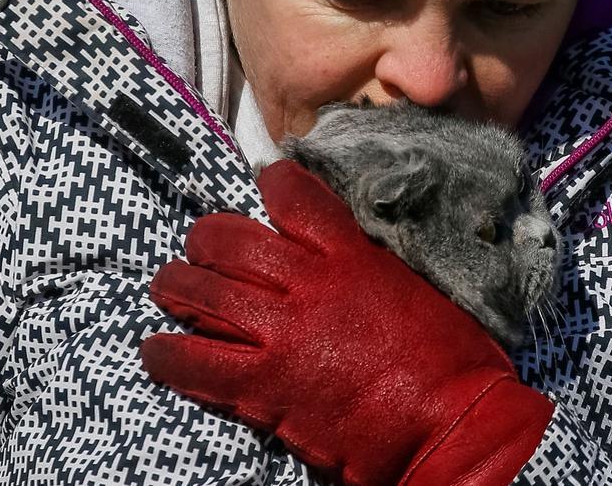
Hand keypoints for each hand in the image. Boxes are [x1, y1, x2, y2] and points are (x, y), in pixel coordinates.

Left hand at [141, 160, 552, 485]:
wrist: (454, 426)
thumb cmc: (456, 361)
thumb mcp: (417, 288)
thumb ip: (371, 264)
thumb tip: (346, 256)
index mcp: (352, 255)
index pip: (293, 197)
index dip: (270, 184)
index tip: (263, 184)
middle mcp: (308, 284)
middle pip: (229, 240)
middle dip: (206, 240)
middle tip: (202, 248)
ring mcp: (282, 334)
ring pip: (202, 292)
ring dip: (177, 287)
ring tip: (169, 288)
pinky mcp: (265, 386)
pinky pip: (194, 362)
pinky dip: (166, 355)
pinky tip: (156, 351)